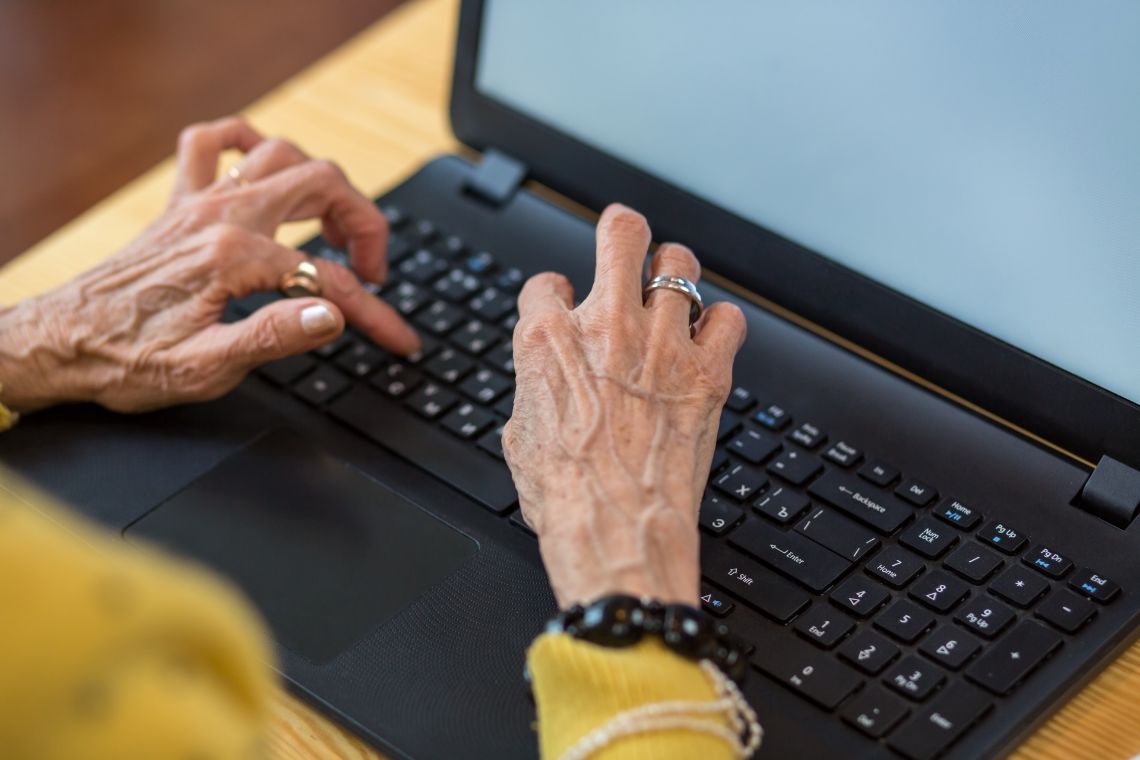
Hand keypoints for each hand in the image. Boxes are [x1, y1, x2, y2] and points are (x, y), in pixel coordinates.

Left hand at [0, 116, 418, 412]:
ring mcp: (200, 203)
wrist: (61, 344)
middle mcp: (221, 217)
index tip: (398, 339)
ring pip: (281, 154)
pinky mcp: (181, 206)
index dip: (374, 314)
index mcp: (234, 258)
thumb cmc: (127, 361)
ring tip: (337, 227)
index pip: (327, 280)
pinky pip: (211, 143)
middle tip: (374, 270)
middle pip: (322, 185)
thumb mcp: (206, 369)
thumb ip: (274, 336)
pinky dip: (246, 141)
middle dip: (366, 223)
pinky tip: (266, 167)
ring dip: (322, 182)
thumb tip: (333, 316)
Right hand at [504, 205, 746, 607]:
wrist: (617, 528)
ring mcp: (662, 344)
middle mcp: (606, 327)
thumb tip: (546, 383)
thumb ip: (536, 389)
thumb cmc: (565, 495)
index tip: (560, 303)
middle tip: (625, 238)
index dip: (552, 293)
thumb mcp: (520, 435)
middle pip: (621, 234)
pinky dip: (719, 325)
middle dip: (622, 231)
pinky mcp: (708, 371)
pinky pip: (728, 318)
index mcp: (548, 341)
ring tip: (672, 288)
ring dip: (674, 273)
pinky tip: (708, 339)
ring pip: (680, 264)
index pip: (545, 283)